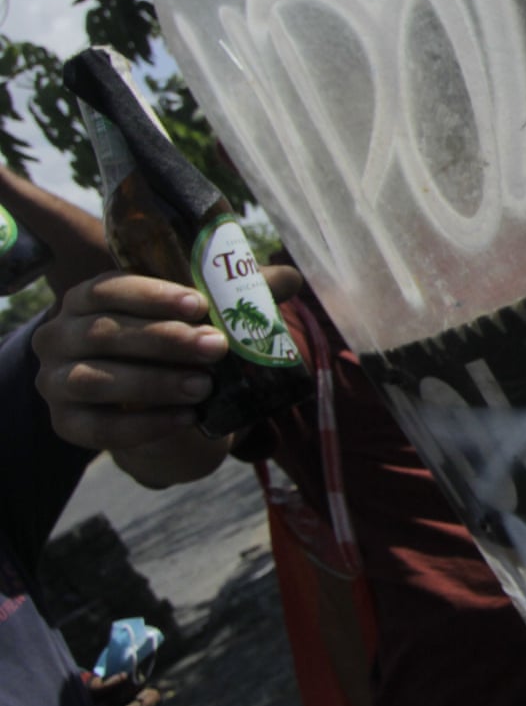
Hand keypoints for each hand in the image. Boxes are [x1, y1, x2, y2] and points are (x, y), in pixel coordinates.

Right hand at [34, 267, 304, 484]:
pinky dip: (143, 425)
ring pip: (97, 380)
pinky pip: (99, 428)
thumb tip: (291, 278)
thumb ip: (238, 292)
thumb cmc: (174, 340)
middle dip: (165, 340)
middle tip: (216, 347)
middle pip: (106, 333)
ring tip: (203, 386)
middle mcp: (58, 335)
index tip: (200, 305)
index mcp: (88, 297)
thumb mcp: (201, 313)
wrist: (152, 398)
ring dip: (153, 383)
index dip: (153, 295)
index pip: (111, 288)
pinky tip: (185, 419)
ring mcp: (56, 381)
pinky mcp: (66, 424)